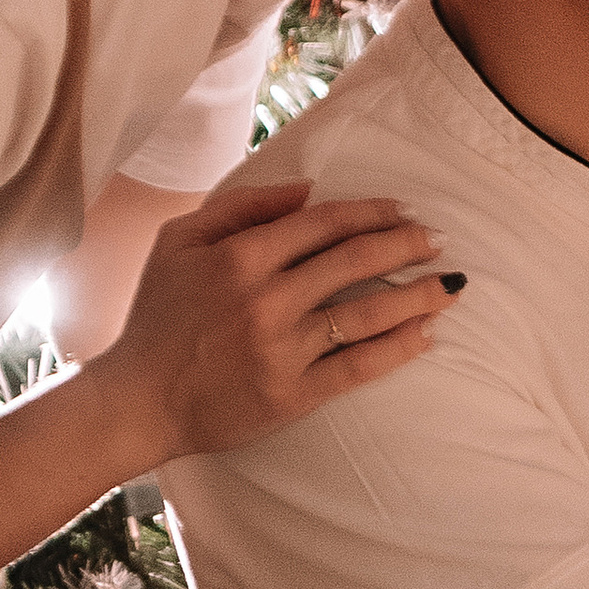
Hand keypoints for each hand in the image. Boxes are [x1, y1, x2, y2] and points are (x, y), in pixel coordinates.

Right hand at [97, 183, 455, 460]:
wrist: (138, 400)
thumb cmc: (159, 315)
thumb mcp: (179, 241)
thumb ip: (242, 207)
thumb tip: (308, 188)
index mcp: (239, 256)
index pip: (324, 222)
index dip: (372, 212)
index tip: (403, 210)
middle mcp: (265, 299)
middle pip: (355, 260)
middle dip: (407, 244)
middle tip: (439, 240)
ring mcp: (282, 349)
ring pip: (366, 313)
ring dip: (417, 295)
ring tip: (451, 286)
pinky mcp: (293, 394)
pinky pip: (358, 366)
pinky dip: (398, 348)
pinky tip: (426, 334)